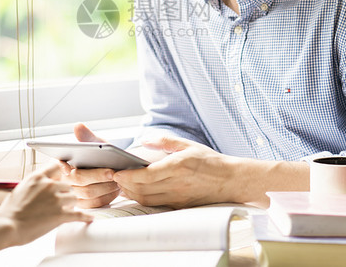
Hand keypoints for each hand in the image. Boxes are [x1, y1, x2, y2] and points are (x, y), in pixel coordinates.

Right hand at [0, 164, 90, 245]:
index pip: (56, 166)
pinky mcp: (60, 215)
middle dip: (65, 193)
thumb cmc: (10, 211)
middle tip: (61, 201)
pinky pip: (78, 214)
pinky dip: (85, 217)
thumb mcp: (21, 188)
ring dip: (71, 204)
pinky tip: (89, 218)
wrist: (6, 226)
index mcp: (38, 177)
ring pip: (73, 198)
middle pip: (67, 184)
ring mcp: (55, 200)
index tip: (64, 176)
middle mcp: (48, 186)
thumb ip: (35, 184)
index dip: (61, 172)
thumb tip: (42, 184)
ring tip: (65, 210)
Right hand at [60, 123, 121, 207]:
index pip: (60, 164)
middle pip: (78, 179)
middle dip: (96, 175)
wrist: (112, 171)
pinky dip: (107, 196)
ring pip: (87, 193)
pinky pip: (94, 204)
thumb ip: (87, 137)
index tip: (73, 166)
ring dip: (105, 186)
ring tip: (118, 180)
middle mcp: (65, 179)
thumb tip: (78, 126)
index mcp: (64, 162)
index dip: (64, 166)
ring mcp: (73, 194)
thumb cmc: (100, 157)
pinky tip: (116, 190)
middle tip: (112, 172)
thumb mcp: (95, 145)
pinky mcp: (83, 205)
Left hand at [112, 135, 238, 207]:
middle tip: (115, 177)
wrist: (230, 180)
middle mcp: (177, 184)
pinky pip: (155, 203)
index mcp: (178, 166)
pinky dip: (142, 198)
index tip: (117, 171)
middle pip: (142, 189)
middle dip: (124, 185)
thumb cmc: (210, 161)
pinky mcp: (180, 204)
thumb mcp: (188, 144)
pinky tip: (137, 191)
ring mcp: (178, 196)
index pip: (146, 175)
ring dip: (131, 193)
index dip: (128, 176)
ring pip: (146, 199)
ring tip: (123, 184)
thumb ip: (165, 141)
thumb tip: (144, 141)